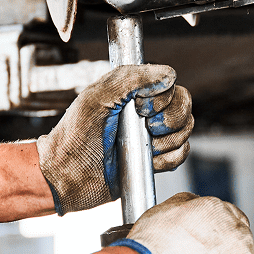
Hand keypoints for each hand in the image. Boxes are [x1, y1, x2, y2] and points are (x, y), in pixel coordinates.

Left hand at [37, 64, 192, 213]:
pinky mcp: (156, 159)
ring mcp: (152, 134)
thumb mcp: (95, 98)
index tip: (137, 107)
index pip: (170, 83)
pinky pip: (180, 154)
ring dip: (164, 141)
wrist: (68, 177)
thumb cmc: (74, 137)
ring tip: (138, 147)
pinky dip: (166, 159)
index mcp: (132, 90)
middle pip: (184, 104)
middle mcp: (146, 110)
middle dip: (168, 119)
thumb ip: (129, 79)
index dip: (159, 97)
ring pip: (185, 130)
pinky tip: (146, 161)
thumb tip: (167, 76)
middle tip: (144, 128)